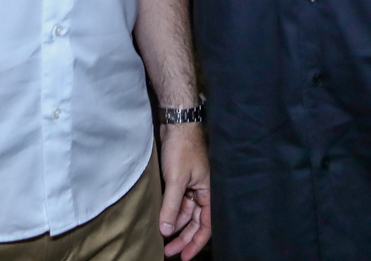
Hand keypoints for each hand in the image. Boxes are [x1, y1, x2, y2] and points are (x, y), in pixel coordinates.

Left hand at [158, 123, 210, 258]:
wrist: (176, 123)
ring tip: (163, 237)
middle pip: (195, 222)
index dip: (196, 242)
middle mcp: (202, 192)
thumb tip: (166, 231)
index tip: (185, 256)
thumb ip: (171, 207)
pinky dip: (171, 212)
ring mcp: (191, 186)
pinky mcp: (181, 180)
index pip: (206, 225)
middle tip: (169, 251)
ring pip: (185, 213)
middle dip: (184, 238)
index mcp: (208, 192)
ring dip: (175, 225)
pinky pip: (178, 202)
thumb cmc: (182, 149)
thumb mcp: (176, 180)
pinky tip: (162, 220)